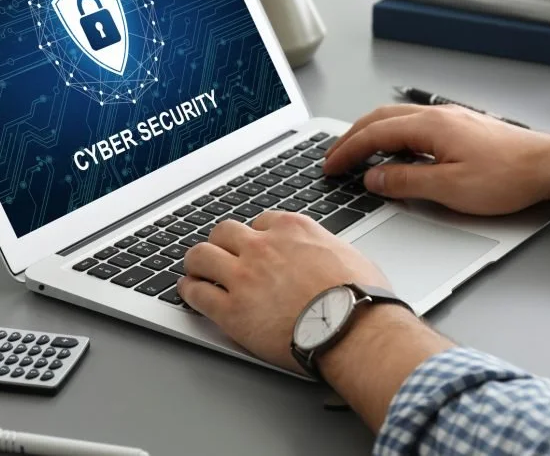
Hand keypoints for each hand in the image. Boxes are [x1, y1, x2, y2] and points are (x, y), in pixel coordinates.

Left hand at [177, 212, 389, 371]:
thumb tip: (329, 258)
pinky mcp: (231, 310)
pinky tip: (190, 293)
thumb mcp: (348, 255)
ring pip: (200, 255)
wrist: (352, 328)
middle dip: (221, 243)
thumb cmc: (360, 297)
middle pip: (224, 232)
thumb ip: (326, 250)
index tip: (254, 246)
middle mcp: (263, 247)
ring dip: (197, 263)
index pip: (260, 222)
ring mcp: (243, 277)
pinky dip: (189, 291)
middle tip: (220, 255)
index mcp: (292, 230)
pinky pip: (196, 294)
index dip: (255, 236)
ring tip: (196, 271)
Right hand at [324, 104, 549, 215]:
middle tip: (333, 158)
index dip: (347, 151)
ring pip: (396, 119)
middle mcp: (436, 116)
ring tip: (355, 153)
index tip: (330, 166)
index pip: (374, 135)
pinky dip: (391, 135)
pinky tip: (393, 150)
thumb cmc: (507, 176)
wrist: (547, 165)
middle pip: (379, 120)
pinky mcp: (460, 127)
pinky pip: (413, 125)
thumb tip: (375, 179)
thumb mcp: (449, 188)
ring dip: (370, 134)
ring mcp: (449, 119)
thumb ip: (406, 182)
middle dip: (351, 138)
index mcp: (428, 126)